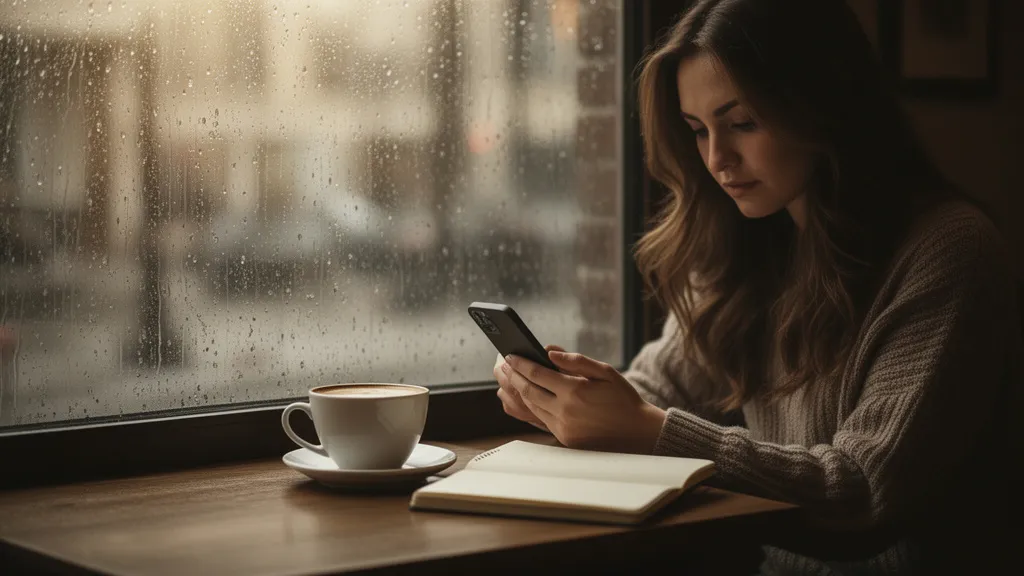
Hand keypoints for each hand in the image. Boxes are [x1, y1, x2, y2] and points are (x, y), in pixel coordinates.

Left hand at [503, 350, 666, 453]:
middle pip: (528, 391)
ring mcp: (563, 427)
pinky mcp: (564, 439)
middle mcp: (565, 411)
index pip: (537, 374)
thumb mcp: (605, 372)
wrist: (638, 432)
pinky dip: (529, 406)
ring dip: (517, 391)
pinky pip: (539, 420)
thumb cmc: (623, 399)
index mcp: (575, 391)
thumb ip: (576, 361)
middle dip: (513, 376)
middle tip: (502, 365)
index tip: (509, 355)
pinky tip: (524, 397)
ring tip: (509, 378)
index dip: (520, 363)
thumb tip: (550, 352)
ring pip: (531, 407)